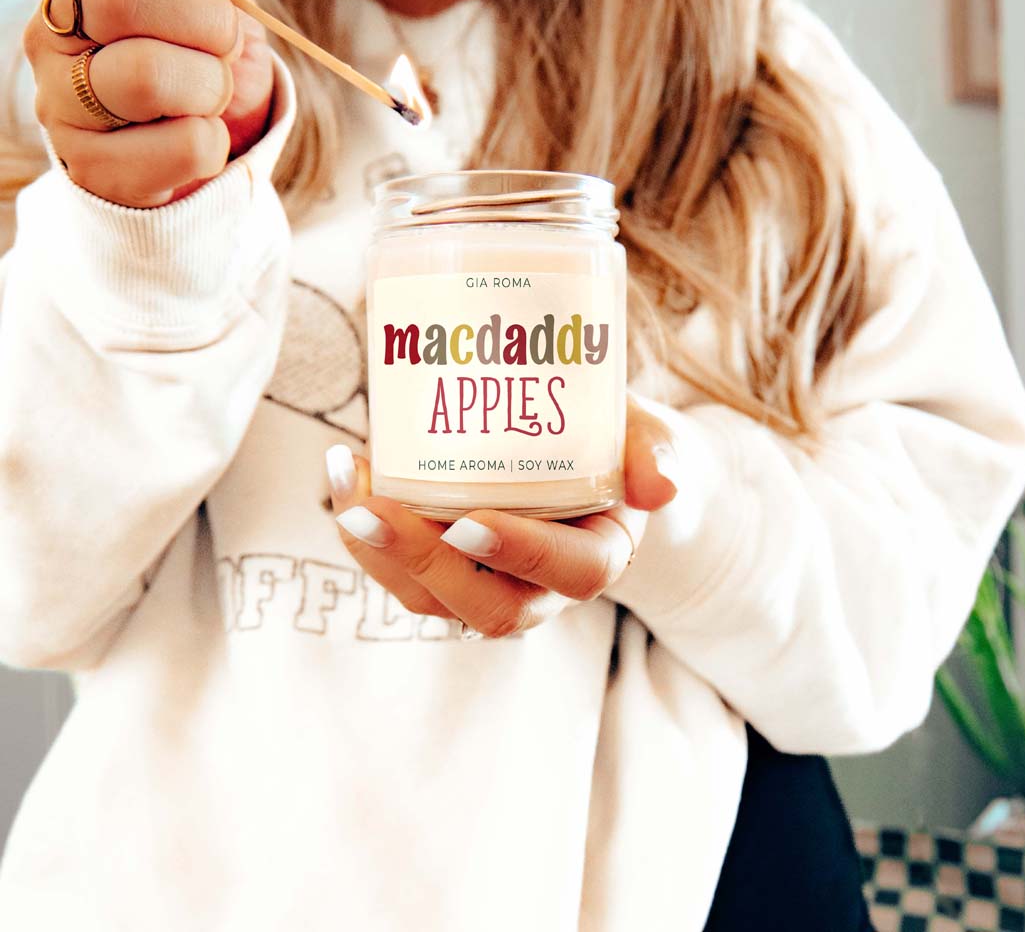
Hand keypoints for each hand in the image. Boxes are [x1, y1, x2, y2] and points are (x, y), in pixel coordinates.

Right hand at [22, 0, 273, 208]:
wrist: (179, 151)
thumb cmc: (188, 58)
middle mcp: (49, 32)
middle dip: (207, 21)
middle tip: (226, 43)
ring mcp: (61, 102)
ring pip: (145, 76)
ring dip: (210, 85)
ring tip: (212, 92)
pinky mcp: (94, 167)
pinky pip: (185, 146)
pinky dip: (215, 142)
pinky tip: (201, 136)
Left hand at [326, 398, 678, 637]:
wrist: (590, 453)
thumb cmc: (617, 441)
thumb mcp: (648, 434)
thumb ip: (655, 450)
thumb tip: (661, 487)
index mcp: (600, 556)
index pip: (572, 573)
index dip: (520, 554)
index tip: (469, 521)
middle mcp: (544, 587)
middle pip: (488, 607)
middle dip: (425, 564)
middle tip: (375, 511)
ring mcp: (492, 583)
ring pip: (432, 598)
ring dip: (380, 552)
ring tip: (347, 485)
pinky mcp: (451, 567)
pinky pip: (404, 572)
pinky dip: (367, 532)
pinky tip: (346, 475)